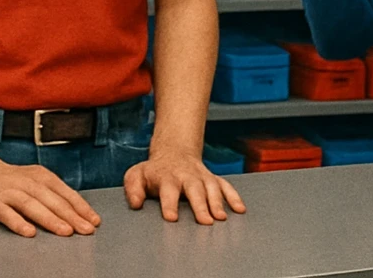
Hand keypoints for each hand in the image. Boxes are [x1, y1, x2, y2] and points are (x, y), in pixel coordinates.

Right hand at [0, 158, 100, 237]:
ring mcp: (9, 192)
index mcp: (40, 176)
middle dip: (71, 215)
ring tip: (65, 231)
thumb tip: (78, 213)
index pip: (65, 193)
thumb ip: (53, 194)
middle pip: (52, 200)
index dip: (81, 207)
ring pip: (32, 206)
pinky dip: (18, 222)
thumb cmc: (10, 179)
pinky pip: (6, 213)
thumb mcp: (34, 180)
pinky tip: (29, 232)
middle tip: (86, 230)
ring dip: (50, 219)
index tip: (94, 221)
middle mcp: (27, 183)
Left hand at [125, 149, 245, 224]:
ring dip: (217, 202)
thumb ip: (133, 189)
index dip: (169, 204)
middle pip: (194, 189)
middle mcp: (186, 176)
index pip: (168, 190)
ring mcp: (201, 177)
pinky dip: (233, 196)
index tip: (171, 218)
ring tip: (221, 218)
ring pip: (211, 187)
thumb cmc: (154, 171)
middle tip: (205, 221)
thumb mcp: (136, 175)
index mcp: (166, 177)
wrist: (174, 152)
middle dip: (200, 205)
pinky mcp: (213, 178)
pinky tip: (239, 209)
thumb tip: (135, 204)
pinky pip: (225, 185)